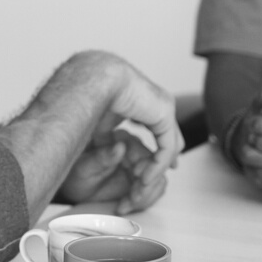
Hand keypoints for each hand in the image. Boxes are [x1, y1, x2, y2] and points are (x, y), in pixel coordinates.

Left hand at [57, 119, 168, 213]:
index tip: (138, 181)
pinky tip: (126, 206)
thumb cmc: (74, 174)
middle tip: (132, 201)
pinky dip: (143, 201)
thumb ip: (102, 157)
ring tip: (125, 205)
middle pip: (156, 169)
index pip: (145, 153)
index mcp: (120, 140)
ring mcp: (138, 165)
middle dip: (146, 188)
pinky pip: (153, 190)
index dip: (147, 169)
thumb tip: (120, 147)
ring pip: (158, 181)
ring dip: (145, 196)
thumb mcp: (84, 167)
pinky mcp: (139, 179)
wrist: (73, 187)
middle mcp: (133, 150)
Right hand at [62, 53, 181, 176]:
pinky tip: (145, 177)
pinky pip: (166, 148)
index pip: (159, 127)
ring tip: (142, 182)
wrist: (94, 78)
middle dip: (163, 160)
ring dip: (156, 166)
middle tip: (151, 179)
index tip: (147, 166)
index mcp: (144, 100)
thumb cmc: (91, 94)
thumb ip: (111, 135)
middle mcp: (158, 102)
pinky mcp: (165, 114)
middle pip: (170, 137)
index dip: (155, 149)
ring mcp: (164, 107)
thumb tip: (114, 148)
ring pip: (170, 145)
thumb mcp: (103, 122)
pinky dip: (156, 165)